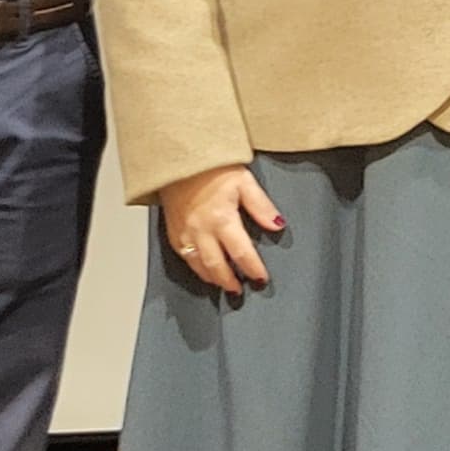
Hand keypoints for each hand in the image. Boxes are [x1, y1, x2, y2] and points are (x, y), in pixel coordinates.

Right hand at [157, 163, 284, 297]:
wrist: (179, 159)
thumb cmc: (211, 168)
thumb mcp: (245, 182)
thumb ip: (262, 206)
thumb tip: (277, 225)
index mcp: (222, 219)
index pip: (241, 253)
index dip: (253, 269)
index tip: (261, 278)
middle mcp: (201, 231)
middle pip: (217, 266)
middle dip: (230, 281)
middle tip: (240, 291)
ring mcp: (184, 233)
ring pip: (198, 265)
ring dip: (212, 278)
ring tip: (224, 285)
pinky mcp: (172, 232)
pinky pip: (184, 257)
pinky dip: (195, 267)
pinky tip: (203, 269)